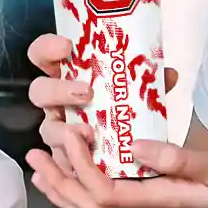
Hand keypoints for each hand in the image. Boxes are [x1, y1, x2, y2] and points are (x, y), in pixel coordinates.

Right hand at [26, 34, 178, 174]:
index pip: (44, 56)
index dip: (47, 49)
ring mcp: (60, 132)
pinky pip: (59, 161)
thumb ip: (153, 86)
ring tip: (90, 134)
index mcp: (69, 78)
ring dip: (63, 131)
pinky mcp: (67, 160)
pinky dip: (69, 160)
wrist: (146, 161)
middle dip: (57, 90)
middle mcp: (58, 104)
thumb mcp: (147, 98)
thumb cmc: (134, 116)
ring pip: (48, 130)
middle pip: (39, 92)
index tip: (67, 46)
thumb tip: (168, 75)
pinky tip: (83, 159)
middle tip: (86, 92)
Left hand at [27, 127, 207, 207]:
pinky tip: (72, 169)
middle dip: (58, 179)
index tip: (73, 133)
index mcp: (158, 200)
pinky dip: (80, 187)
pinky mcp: (149, 201)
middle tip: (35, 153)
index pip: (104, 192)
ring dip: (62, 185)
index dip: (81, 166)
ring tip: (39, 162)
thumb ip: (179, 159)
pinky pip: (103, 201)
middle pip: (87, 205)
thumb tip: (134, 146)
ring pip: (91, 207)